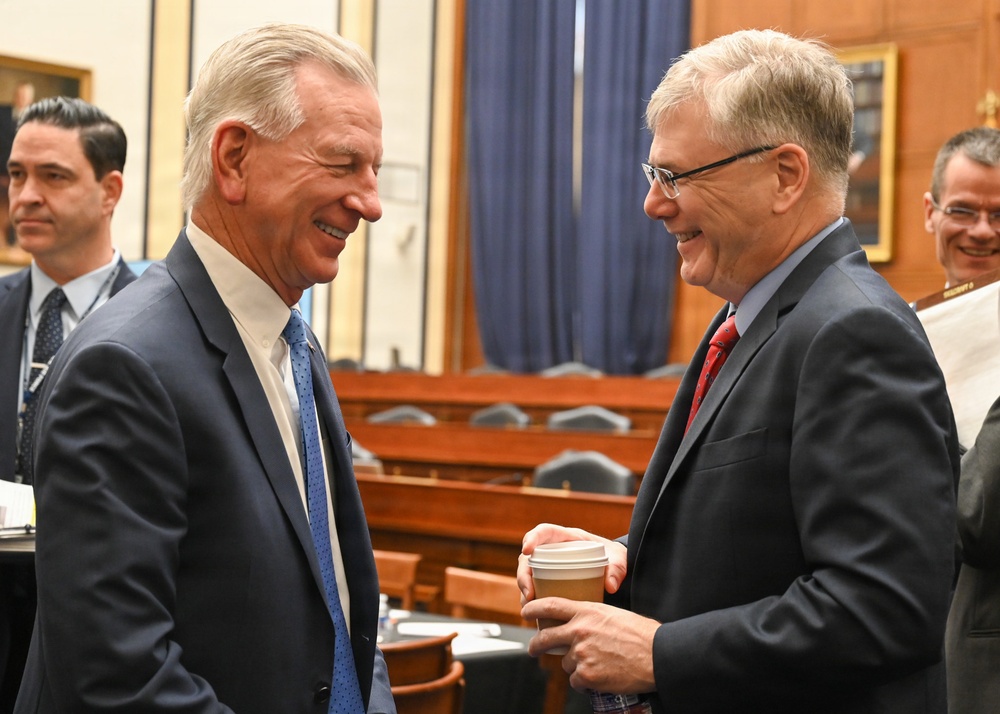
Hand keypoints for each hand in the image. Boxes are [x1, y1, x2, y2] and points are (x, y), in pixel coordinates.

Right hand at [517, 524, 627, 602]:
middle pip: (528, 558)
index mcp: (567, 537)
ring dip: (525, 591)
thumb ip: (616, 569)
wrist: (613, 568)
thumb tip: (611, 585)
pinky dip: (533, 601)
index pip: (544, 532)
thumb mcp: (618, 559)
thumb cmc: (612, 557)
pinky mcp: (548, 581)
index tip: (527, 551)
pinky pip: (534, 589)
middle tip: (529, 594)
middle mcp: (553, 551)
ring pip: (528, 575)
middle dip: (524, 575)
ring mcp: (548, 566)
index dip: (532, 538)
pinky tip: (537, 615)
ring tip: (531, 607)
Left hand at [522, 598, 658, 694]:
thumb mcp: (612, 614)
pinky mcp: (586, 675)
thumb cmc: (640, 634)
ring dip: (577, 666)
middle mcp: (579, 630)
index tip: (525, 611)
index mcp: (586, 611)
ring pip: (565, 663)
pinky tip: (602, 676)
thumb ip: (590, 618)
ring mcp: (581, 653)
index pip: (550, 605)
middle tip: (534, 649)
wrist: (657, 655)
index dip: (533, 608)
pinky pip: (576, 681)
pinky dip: (586, 682)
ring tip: (599, 663)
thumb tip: (577, 625)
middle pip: (545, 638)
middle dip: (536, 645)